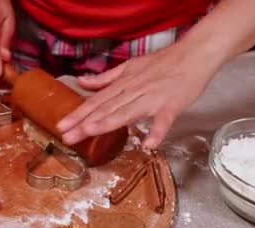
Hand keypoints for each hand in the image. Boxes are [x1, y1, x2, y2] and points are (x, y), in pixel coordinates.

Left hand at [57, 46, 216, 147]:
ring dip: (109, 122)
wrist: (194, 55)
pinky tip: (148, 145)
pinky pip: (163, 121)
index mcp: (123, 84)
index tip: (61, 125)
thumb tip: (81, 81)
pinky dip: (156, 131)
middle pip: (106, 108)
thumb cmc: (162, 63)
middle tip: (66, 136)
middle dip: (85, 122)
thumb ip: (106, 78)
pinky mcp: (171, 106)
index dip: (78, 113)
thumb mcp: (129, 67)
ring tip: (91, 132)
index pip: (96, 101)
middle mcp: (133, 91)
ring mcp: (152, 99)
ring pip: (127, 112)